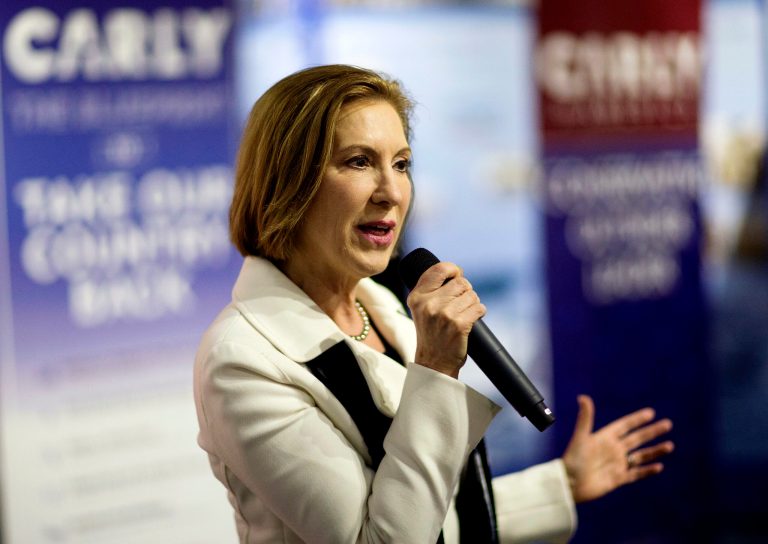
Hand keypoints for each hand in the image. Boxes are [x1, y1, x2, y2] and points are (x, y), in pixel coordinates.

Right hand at [407, 262, 484, 377]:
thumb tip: (458, 272)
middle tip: (461, 304)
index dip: (453, 270)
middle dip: (466, 291)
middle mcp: (428, 304)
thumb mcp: (422, 309)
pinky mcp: (459, 325)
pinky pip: (479, 308)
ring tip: (464, 315)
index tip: (457, 276)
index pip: (439, 269)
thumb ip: (432, 290)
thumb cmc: (431, 334)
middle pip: (461, 282)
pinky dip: (480, 312)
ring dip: (473, 303)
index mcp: (417, 297)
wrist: (433, 363)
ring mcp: (444, 314)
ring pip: (472, 295)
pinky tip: (471, 320)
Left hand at [562, 395, 673, 502]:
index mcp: (605, 437)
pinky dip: (647, 470)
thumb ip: (585, 418)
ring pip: (640, 456)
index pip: (624, 425)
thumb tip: (583, 396)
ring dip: (654, 451)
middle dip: (652, 432)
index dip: (636, 419)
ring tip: (670, 445)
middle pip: (636, 439)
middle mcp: (613, 449)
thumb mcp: (581, 437)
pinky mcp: (618, 479)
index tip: (651, 413)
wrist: (569, 483)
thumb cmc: (572, 459)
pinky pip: (636, 474)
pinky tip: (658, 466)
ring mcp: (617, 464)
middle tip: (668, 424)